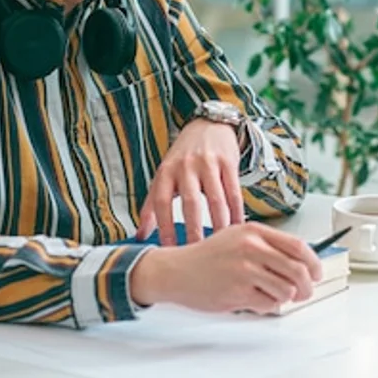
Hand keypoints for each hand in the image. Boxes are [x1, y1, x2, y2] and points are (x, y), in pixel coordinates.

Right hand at [130, 222, 322, 313]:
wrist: (176, 271)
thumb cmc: (209, 257)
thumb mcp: (239, 238)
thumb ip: (268, 246)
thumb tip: (302, 263)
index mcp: (255, 231)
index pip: (298, 246)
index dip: (314, 262)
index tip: (317, 272)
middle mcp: (252, 248)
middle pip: (298, 270)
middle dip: (307, 286)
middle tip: (305, 292)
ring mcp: (245, 270)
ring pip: (286, 290)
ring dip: (284, 298)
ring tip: (271, 295)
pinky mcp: (237, 292)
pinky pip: (268, 304)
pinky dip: (266, 306)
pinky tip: (253, 299)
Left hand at [136, 118, 245, 244]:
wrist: (208, 125)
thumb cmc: (183, 157)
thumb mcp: (163, 176)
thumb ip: (151, 206)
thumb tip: (139, 236)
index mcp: (165, 172)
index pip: (161, 203)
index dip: (164, 228)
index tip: (169, 250)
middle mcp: (185, 166)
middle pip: (190, 203)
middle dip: (194, 230)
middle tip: (198, 252)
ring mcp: (208, 163)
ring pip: (216, 199)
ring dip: (219, 223)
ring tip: (221, 243)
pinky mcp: (228, 162)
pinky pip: (234, 191)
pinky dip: (236, 211)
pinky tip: (237, 226)